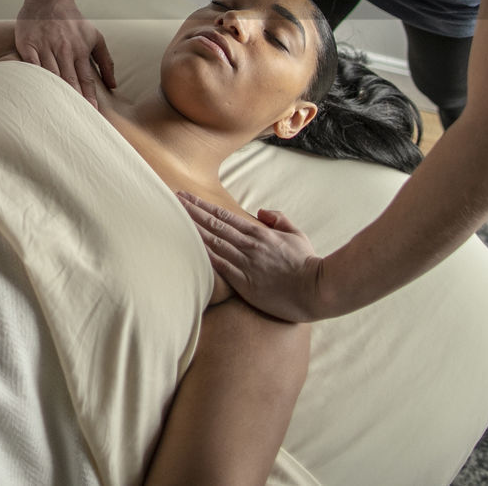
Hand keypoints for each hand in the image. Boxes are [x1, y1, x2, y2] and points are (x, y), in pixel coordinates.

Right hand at [15, 0, 115, 108]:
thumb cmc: (73, 21)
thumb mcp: (95, 37)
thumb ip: (106, 61)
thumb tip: (114, 85)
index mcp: (80, 50)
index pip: (86, 79)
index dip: (89, 97)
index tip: (93, 113)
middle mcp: (63, 49)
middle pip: (69, 80)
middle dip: (73, 100)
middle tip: (76, 119)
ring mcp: (45, 46)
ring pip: (50, 75)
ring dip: (53, 93)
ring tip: (55, 112)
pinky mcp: (28, 44)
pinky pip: (30, 65)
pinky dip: (33, 79)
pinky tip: (34, 92)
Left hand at [177, 192, 326, 321]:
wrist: (315, 290)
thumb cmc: (307, 263)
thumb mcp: (296, 234)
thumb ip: (279, 219)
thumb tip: (262, 212)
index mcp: (259, 232)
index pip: (224, 215)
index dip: (203, 206)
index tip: (187, 197)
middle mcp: (248, 245)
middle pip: (213, 225)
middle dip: (191, 212)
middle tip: (171, 200)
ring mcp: (245, 263)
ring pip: (212, 242)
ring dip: (191, 230)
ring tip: (173, 220)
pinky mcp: (244, 283)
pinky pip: (218, 267)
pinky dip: (201, 256)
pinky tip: (186, 250)